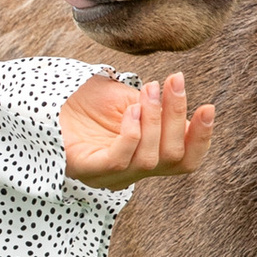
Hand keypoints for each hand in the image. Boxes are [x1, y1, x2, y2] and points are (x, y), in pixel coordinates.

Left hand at [62, 68, 212, 191]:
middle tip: (174, 81)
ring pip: (150, 159)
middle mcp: (131, 171)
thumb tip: (189, 112)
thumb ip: (159, 110)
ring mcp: (109, 175)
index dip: (202, 139)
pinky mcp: (88, 170)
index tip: (208, 107)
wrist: (47, 98)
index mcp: (146, 156)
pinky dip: (132, 133)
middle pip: (173, 157)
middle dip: (177, 116)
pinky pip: (121, 160)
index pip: (186, 161)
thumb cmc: (88, 101)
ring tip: (149, 90)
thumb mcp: (132, 101)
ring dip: (155, 120)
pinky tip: (130, 110)